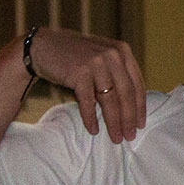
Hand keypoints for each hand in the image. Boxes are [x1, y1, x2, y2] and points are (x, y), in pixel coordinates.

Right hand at [24, 28, 146, 142]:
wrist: (43, 46)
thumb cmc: (75, 56)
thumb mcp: (102, 57)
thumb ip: (118, 73)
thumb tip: (133, 107)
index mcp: (122, 51)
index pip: (136, 84)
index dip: (139, 107)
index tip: (140, 124)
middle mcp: (112, 55)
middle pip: (126, 94)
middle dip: (129, 118)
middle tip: (130, 136)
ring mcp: (96, 63)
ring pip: (110, 100)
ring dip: (113, 122)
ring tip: (115, 138)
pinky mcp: (80, 72)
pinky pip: (88, 102)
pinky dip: (91, 118)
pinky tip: (94, 130)